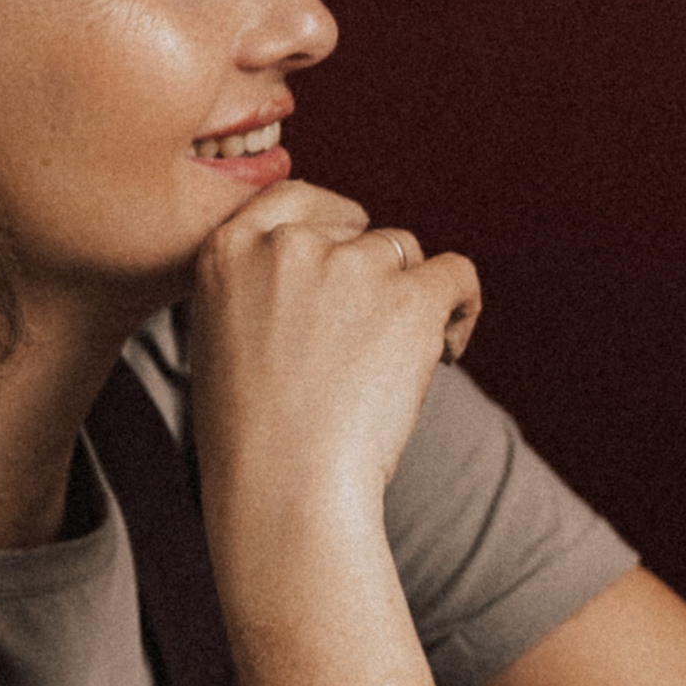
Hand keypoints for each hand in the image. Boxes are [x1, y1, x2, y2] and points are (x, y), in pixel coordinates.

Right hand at [187, 178, 481, 536]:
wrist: (284, 486)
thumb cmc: (252, 438)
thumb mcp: (224, 339)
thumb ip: (262, 288)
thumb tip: (327, 267)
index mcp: (228, 250)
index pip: (294, 198)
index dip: (332, 225)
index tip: (348, 260)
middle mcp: (288, 245)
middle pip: (356, 232)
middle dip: (370, 276)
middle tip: (368, 344)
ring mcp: (351, 265)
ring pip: (403, 254)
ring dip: (410, 298)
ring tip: (399, 365)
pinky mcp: (409, 296)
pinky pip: (457, 273)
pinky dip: (461, 306)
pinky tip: (448, 350)